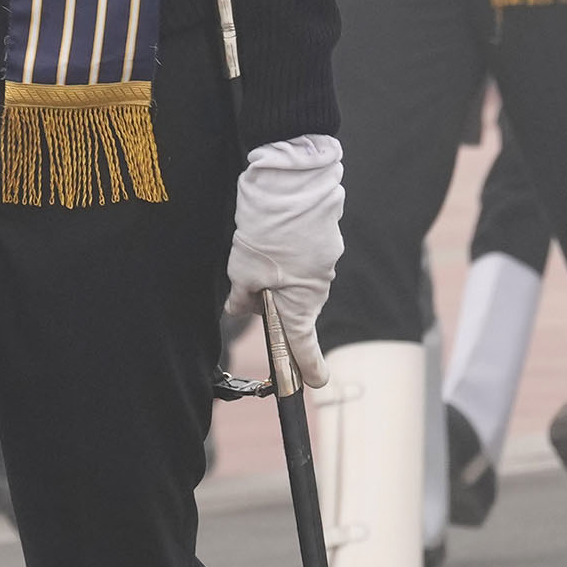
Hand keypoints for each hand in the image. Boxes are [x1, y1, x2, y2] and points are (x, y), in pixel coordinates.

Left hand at [227, 133, 343, 385]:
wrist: (291, 183)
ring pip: (298, 277)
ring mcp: (326, 259)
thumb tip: (241, 306)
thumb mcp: (242, 270)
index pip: (302, 343)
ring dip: (278, 270)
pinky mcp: (325, 238)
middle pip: (296, 305)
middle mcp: (319, 284)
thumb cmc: (266, 232)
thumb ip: (243, 295)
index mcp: (300, 301)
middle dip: (273, 300)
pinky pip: (304, 255)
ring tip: (257, 244)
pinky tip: (273, 232)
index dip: (307, 366)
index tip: (316, 384)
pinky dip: (288, 250)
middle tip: (246, 280)